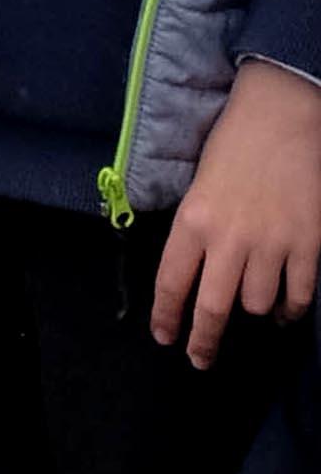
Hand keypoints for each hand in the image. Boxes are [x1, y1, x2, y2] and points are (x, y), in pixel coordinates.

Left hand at [156, 58, 320, 363]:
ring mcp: (271, 246)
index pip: (172, 283)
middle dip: (204, 341)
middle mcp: (229, 240)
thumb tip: (194, 271)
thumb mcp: (198, 184)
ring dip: (254, 310)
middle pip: (213, 309)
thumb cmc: (235, 143)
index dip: (168, 318)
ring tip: (254, 304)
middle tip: (201, 358)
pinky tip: (284, 308)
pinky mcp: (308, 246)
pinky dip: (289, 309)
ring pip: (257, 306)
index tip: (166, 339)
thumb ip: (196, 229)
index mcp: (193, 221)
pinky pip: (297, 298)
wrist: (282, 115)